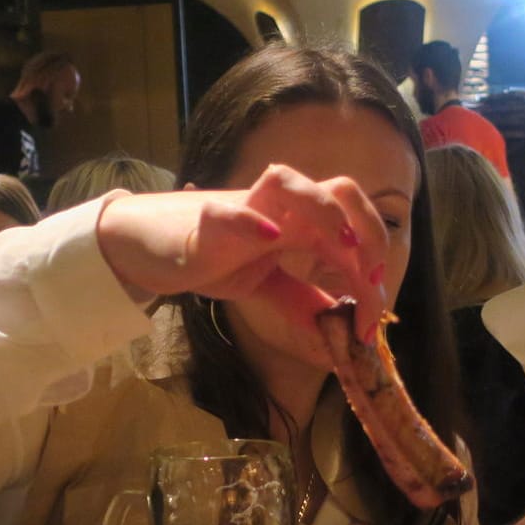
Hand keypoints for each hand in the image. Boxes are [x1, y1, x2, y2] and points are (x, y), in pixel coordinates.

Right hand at [95, 164, 391, 340]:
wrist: (149, 248)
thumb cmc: (214, 259)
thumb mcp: (270, 290)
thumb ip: (305, 308)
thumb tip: (343, 343)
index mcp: (302, 225)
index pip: (355, 233)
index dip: (374, 272)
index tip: (373, 322)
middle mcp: (282, 209)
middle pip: (340, 190)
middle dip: (369, 229)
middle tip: (371, 277)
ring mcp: (244, 209)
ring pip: (289, 181)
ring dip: (324, 209)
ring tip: (342, 245)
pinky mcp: (205, 224)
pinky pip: (227, 212)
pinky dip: (250, 222)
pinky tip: (269, 237)